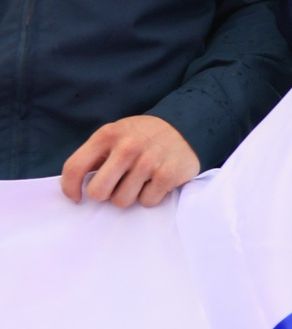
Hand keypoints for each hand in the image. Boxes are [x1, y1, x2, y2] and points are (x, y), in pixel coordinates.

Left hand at [60, 115, 200, 207]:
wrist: (186, 127)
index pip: (74, 167)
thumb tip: (77, 187)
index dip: (69, 188)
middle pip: (98, 192)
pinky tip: (156, 181)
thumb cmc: (143, 136)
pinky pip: (146, 201)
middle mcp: (127, 147)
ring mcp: (148, 161)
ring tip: (140, 181)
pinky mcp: (167, 174)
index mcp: (107, 135)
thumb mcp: (116, 135)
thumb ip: (96, 155)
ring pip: (122, 201)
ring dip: (129, 196)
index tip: (76, 197)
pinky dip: (150, 196)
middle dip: (105, 194)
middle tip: (116, 186)